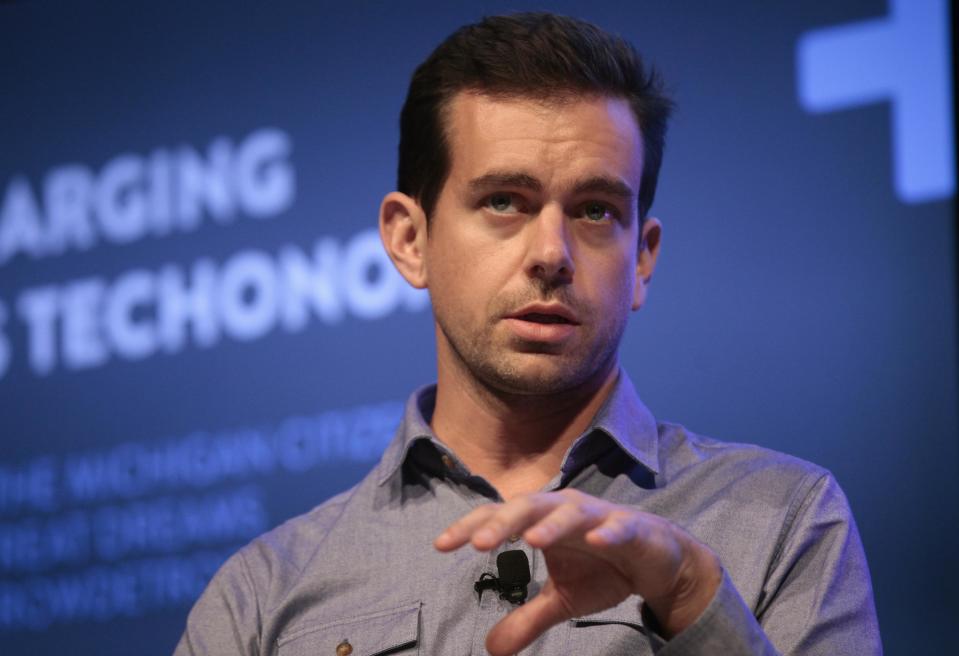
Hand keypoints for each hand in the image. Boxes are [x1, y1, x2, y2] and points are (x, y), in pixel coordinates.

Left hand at [434, 489, 721, 655]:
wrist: (658, 561)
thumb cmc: (603, 569)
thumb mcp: (562, 600)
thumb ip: (527, 618)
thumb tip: (491, 649)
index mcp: (542, 521)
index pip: (500, 518)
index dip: (470, 527)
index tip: (441, 546)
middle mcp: (565, 509)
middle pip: (527, 506)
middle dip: (503, 522)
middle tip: (478, 544)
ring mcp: (599, 516)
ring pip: (570, 512)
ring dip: (551, 523)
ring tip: (530, 540)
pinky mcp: (631, 528)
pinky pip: (619, 527)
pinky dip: (608, 532)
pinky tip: (598, 541)